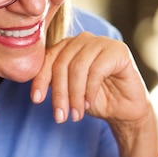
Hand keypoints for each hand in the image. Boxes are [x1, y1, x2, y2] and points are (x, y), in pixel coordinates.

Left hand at [31, 33, 148, 124]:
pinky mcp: (118, 50)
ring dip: (74, 95)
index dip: (40, 79)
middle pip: (62, 64)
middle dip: (59, 93)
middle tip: (60, 116)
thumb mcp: (67, 92)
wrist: (123, 110)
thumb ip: (52, 82)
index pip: (47, 58)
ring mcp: (101, 42)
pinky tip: (89, 103)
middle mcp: (83, 40)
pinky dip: (90, 91)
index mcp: (67, 46)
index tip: (36, 100)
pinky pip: (96, 70)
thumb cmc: (94, 100)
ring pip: (77, 67)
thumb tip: (34, 86)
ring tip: (76, 114)